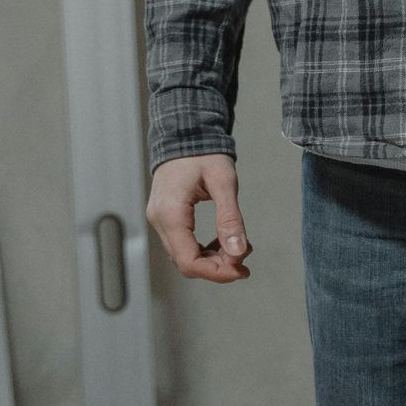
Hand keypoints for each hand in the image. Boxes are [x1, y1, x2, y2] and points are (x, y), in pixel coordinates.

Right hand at [146, 152, 251, 282]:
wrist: (185, 133)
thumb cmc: (204, 153)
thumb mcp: (224, 182)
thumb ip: (230, 218)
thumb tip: (239, 253)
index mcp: (170, 213)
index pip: (189, 261)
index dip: (217, 272)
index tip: (242, 269)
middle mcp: (159, 221)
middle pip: (185, 263)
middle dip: (218, 267)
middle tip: (245, 260)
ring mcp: (159, 220)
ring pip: (184, 256)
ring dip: (213, 259)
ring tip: (239, 248)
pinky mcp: (165, 218)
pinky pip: (182, 245)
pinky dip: (204, 249)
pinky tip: (223, 240)